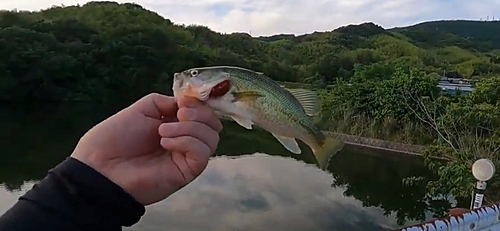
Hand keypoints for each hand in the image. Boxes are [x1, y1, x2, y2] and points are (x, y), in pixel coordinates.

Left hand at [70, 93, 222, 204]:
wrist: (100, 167)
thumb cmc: (115, 138)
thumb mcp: (141, 109)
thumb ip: (166, 102)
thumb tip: (187, 102)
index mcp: (175, 125)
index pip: (203, 113)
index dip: (199, 104)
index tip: (185, 100)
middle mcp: (185, 140)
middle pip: (213, 125)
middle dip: (200, 114)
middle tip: (180, 114)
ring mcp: (186, 157)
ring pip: (211, 138)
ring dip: (190, 128)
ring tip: (163, 132)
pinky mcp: (186, 172)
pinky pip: (201, 154)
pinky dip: (187, 143)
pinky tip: (165, 143)